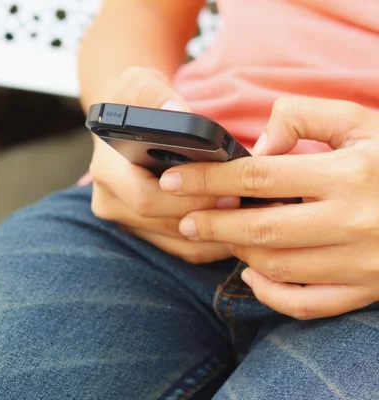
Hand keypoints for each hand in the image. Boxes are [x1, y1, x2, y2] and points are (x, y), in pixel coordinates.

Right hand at [89, 67, 239, 263]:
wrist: (124, 120)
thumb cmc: (135, 101)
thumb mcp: (139, 83)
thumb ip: (153, 94)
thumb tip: (175, 112)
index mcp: (107, 171)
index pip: (145, 198)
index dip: (188, 199)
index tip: (227, 190)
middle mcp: (110, 202)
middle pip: (165, 224)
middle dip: (210, 216)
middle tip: (248, 203)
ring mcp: (127, 222)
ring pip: (178, 243)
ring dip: (217, 234)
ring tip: (253, 217)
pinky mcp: (145, 233)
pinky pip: (183, 250)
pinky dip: (213, 243)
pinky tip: (240, 227)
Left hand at [159, 96, 378, 318]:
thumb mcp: (361, 121)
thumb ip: (304, 119)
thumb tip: (257, 147)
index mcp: (350, 173)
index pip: (257, 176)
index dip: (207, 178)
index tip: (174, 178)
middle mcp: (355, 221)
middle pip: (260, 228)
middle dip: (212, 224)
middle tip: (186, 219)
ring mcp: (363, 262)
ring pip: (277, 266)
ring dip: (238, 251)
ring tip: (220, 236)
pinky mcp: (368, 290)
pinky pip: (306, 304)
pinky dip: (270, 293)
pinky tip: (252, 273)